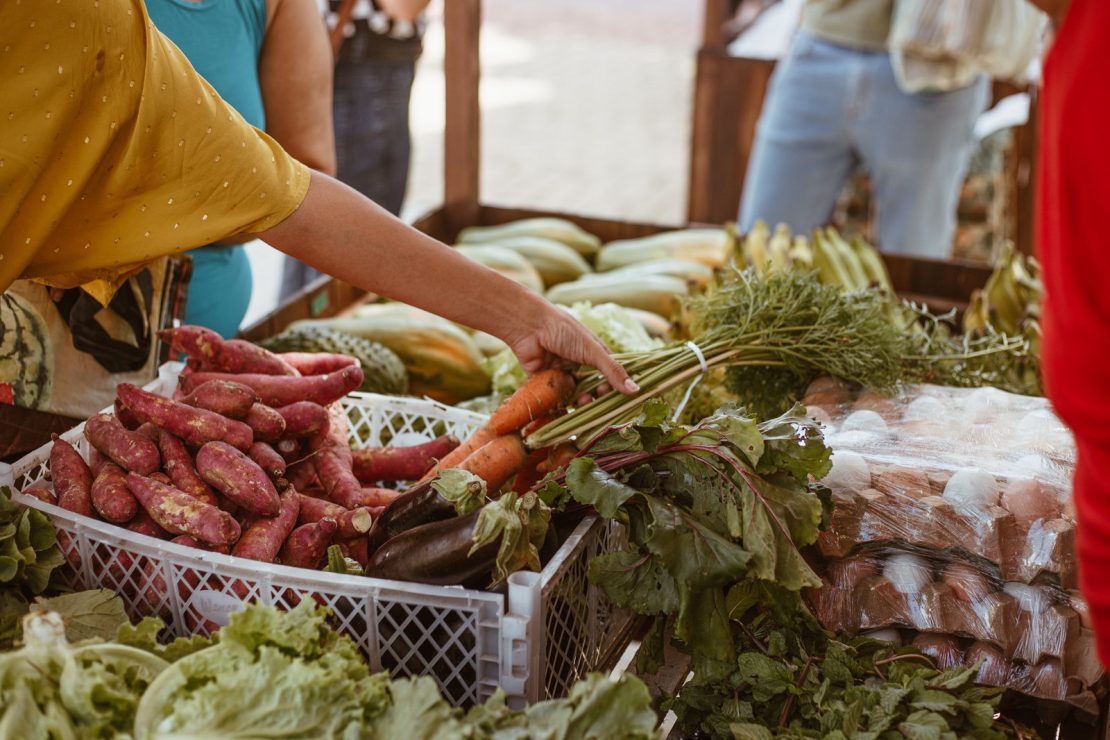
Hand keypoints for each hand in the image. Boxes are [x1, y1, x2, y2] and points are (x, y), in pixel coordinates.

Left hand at [501, 303, 638, 395]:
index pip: (609, 375)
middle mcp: (579, 364)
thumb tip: (636, 390)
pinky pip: (555, 397)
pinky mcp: (545, 380)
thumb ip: (612, 371)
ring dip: (579, 401)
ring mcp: (562, 372)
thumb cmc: (564, 331)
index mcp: (593, 353)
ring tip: (580, 402)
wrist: (528, 326)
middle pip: (592, 388)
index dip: (612, 387)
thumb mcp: (592, 350)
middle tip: (593, 400)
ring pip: (574, 395)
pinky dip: (560, 404)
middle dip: (595, 397)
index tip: (613, 396)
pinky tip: (564, 410)